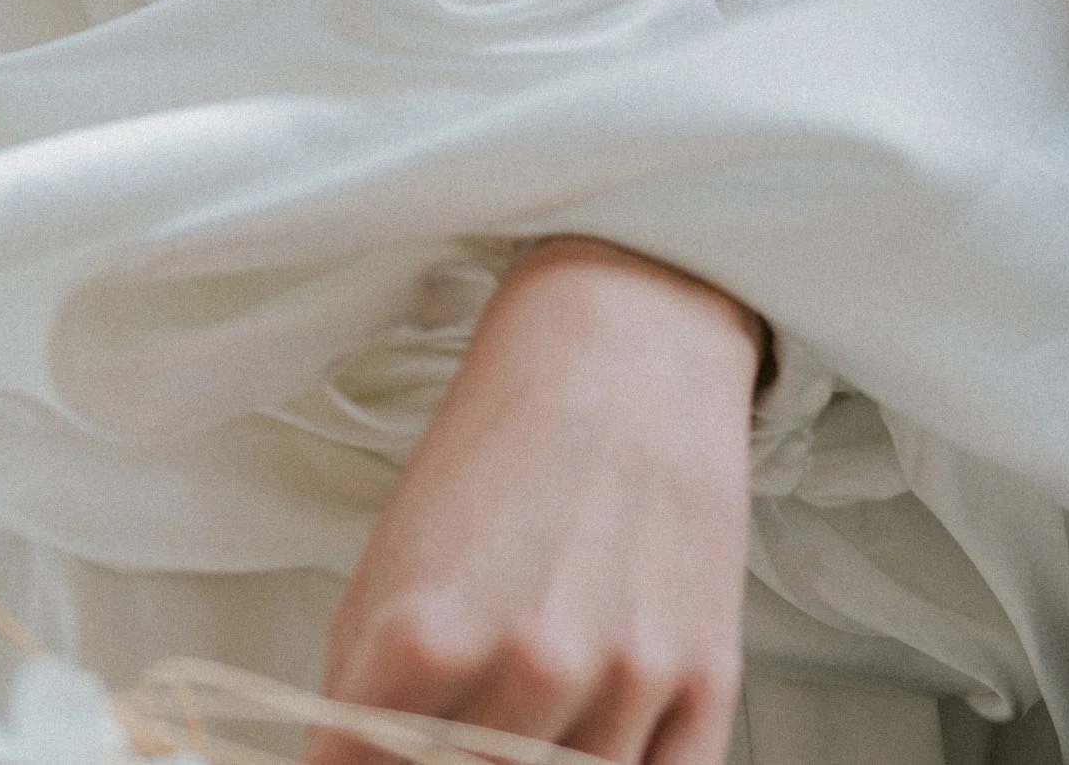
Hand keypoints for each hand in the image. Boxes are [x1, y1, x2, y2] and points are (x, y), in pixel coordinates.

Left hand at [310, 238, 760, 764]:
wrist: (629, 347)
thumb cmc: (507, 447)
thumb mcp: (392, 564)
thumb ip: (362, 698)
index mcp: (426, 636)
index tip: (375, 763)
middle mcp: (530, 663)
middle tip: (458, 727)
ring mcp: (626, 676)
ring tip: (528, 722)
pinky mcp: (706, 675)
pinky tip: (594, 746)